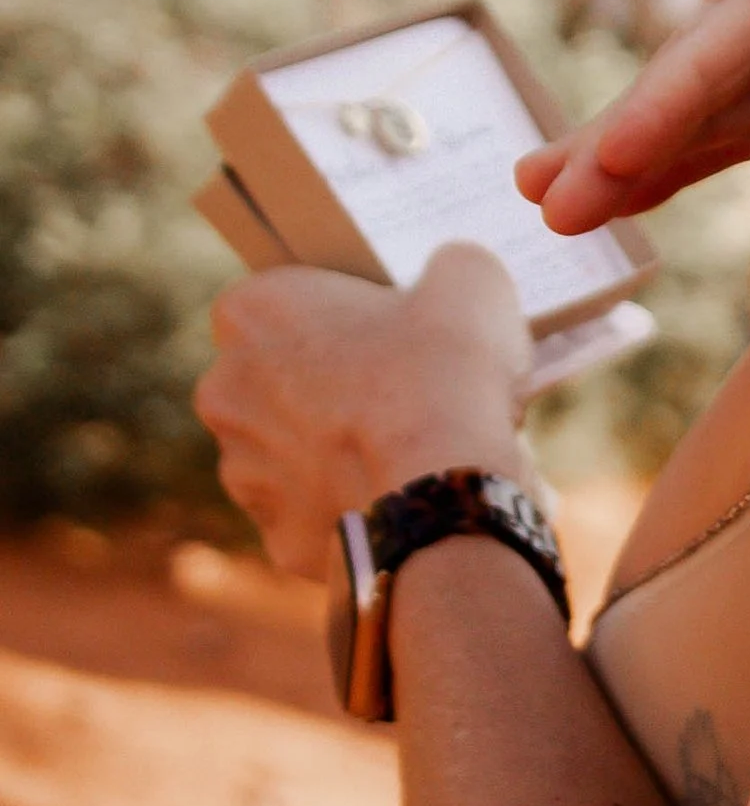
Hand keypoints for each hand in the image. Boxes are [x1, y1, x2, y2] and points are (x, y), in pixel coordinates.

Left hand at [195, 245, 531, 579]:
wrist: (444, 496)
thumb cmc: (444, 377)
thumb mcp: (470, 284)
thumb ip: (450, 269)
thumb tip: (453, 281)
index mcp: (251, 312)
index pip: (284, 302)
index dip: (339, 316)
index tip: (387, 331)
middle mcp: (224, 390)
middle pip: (280, 381)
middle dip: (328, 390)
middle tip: (403, 396)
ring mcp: (243, 471)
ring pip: (293, 455)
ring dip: (334, 454)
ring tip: (406, 460)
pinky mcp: (276, 536)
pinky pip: (315, 518)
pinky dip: (350, 513)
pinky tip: (397, 507)